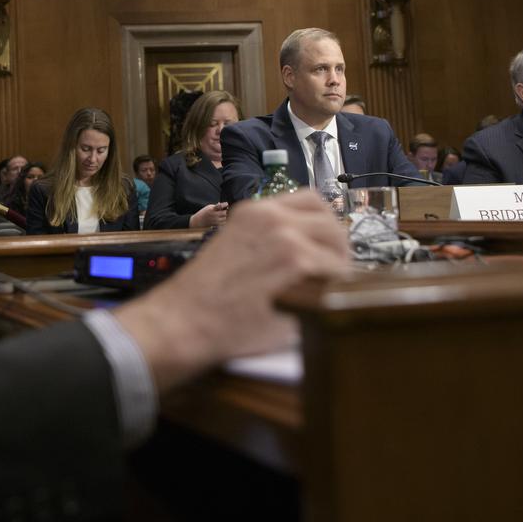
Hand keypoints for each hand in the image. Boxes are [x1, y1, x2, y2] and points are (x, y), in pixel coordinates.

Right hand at [114, 192, 349, 394]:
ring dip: (338, 268)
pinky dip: (335, 287)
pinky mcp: (294, 262)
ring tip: (328, 291)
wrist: (184, 320)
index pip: (310, 201)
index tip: (326, 247)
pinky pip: (335, 270)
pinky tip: (324, 303)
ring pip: (336, 244)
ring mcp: (285, 236)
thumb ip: (268, 243)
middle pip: (329, 220)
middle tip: (335, 274)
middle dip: (338, 248)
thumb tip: (306, 255)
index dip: (324, 225)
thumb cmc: (204, 297)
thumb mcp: (234, 250)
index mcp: (255, 211)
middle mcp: (271, 215)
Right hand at [188, 202, 228, 228]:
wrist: (198, 221)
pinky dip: (224, 220)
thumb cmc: (204, 212)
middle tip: (224, 210)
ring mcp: (215, 220)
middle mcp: (214, 215)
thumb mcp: (209, 207)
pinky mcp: (216, 225)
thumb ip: (216, 206)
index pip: (220, 206)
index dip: (225, 204)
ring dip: (225, 216)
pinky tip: (221, 218)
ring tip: (222, 214)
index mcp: (212, 209)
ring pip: (225, 218)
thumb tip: (224, 205)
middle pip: (225, 212)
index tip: (226, 203)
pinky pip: (223, 222)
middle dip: (226, 211)